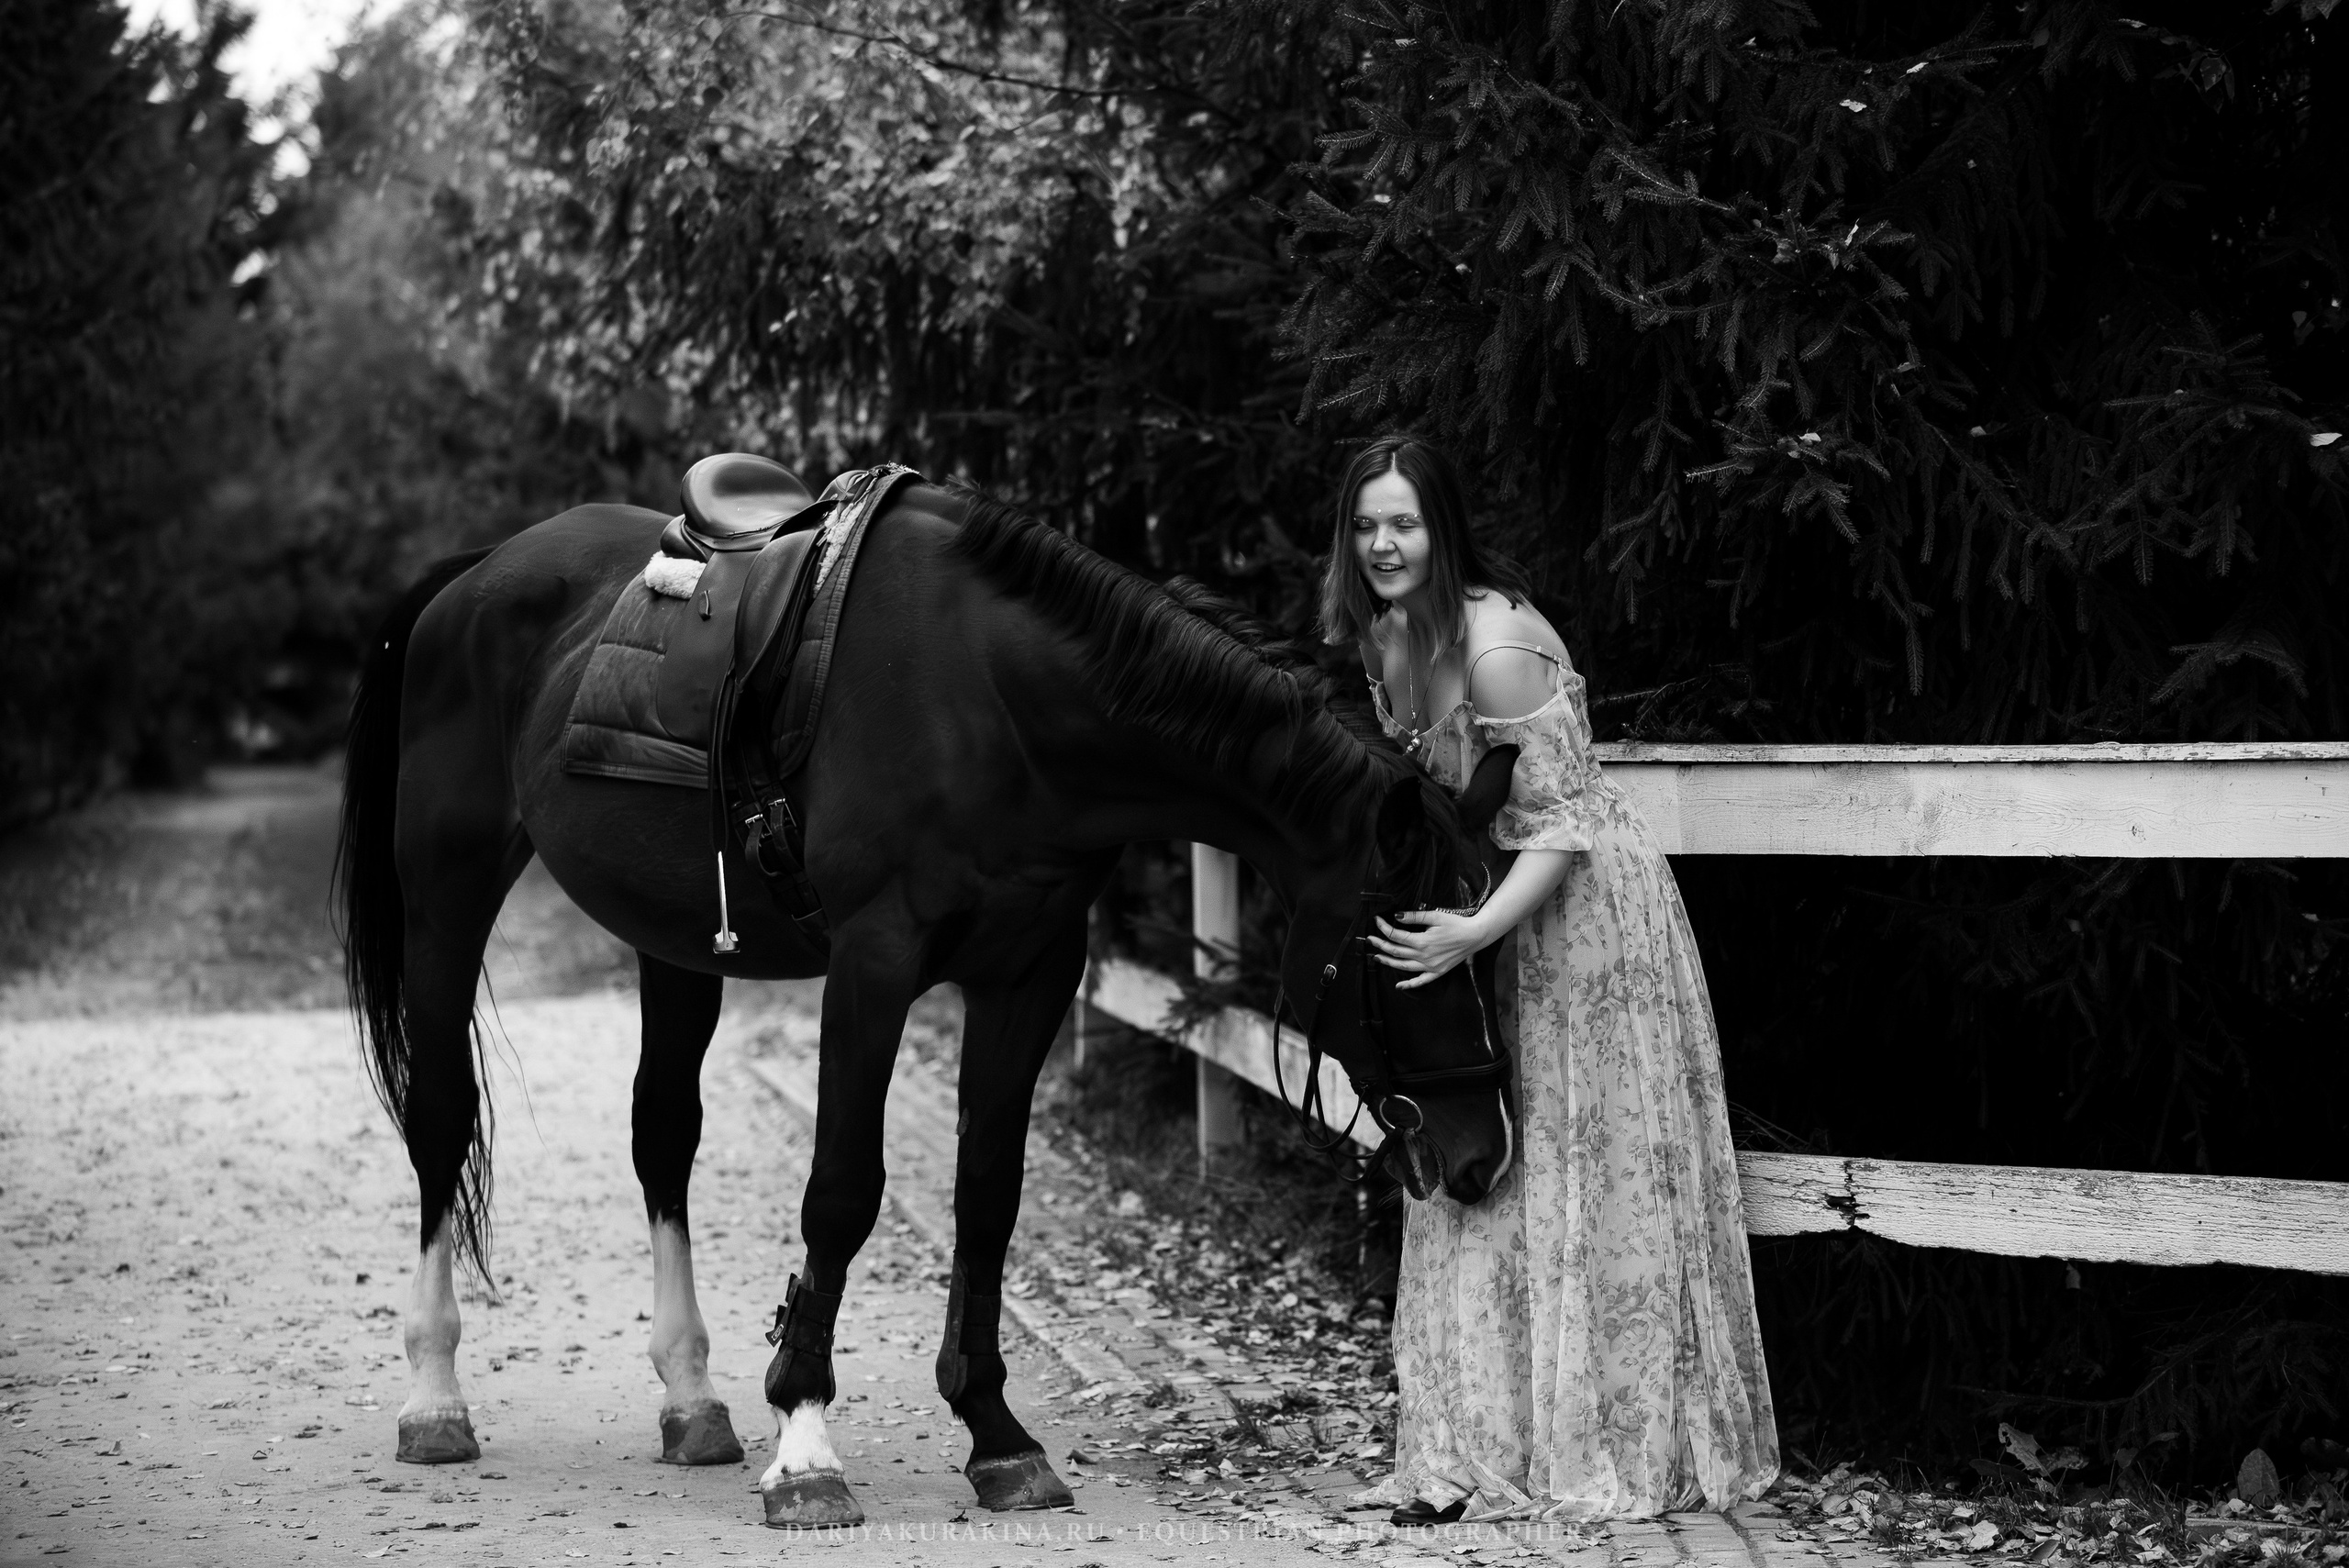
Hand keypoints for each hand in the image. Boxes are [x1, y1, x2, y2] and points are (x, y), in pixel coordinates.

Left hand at [1367, 909, 1490, 989]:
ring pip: (1403, 966)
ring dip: (1388, 962)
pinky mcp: (1437, 972)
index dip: (1384, 928)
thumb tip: (1396, 916)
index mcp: (1422, 941)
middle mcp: (1424, 956)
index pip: (1396, 935)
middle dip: (1380, 944)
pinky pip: (1421, 981)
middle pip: (1396, 951)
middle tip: (1370, 939)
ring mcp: (1430, 966)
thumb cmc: (1456, 923)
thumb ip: (1415, 917)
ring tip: (1376, 956)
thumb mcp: (1435, 916)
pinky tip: (1398, 985)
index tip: (1377, 920)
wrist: (1475, 935)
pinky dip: (1409, 984)